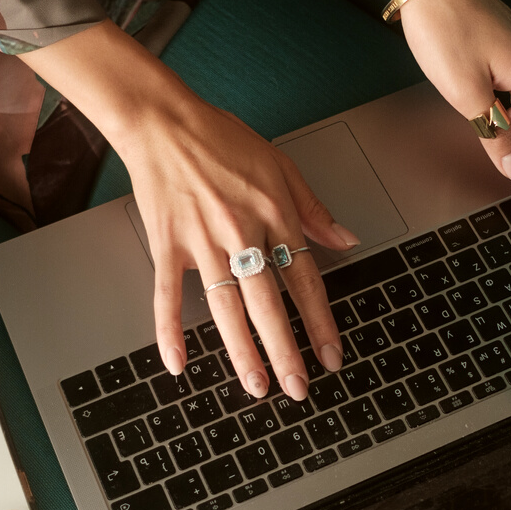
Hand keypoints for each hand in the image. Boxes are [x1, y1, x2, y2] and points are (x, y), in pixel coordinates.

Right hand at [21, 23, 355, 399]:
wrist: (164, 121)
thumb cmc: (220, 138)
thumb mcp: (281, 166)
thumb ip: (314, 209)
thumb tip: (346, 240)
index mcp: (274, 214)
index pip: (304, 279)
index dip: (319, 321)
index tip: (330, 355)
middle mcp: (241, 232)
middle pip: (268, 302)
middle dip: (285, 350)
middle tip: (297, 388)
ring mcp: (202, 241)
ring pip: (226, 306)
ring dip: (241, 351)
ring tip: (255, 385)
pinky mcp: (168, 244)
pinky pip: (167, 295)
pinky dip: (169, 330)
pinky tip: (177, 362)